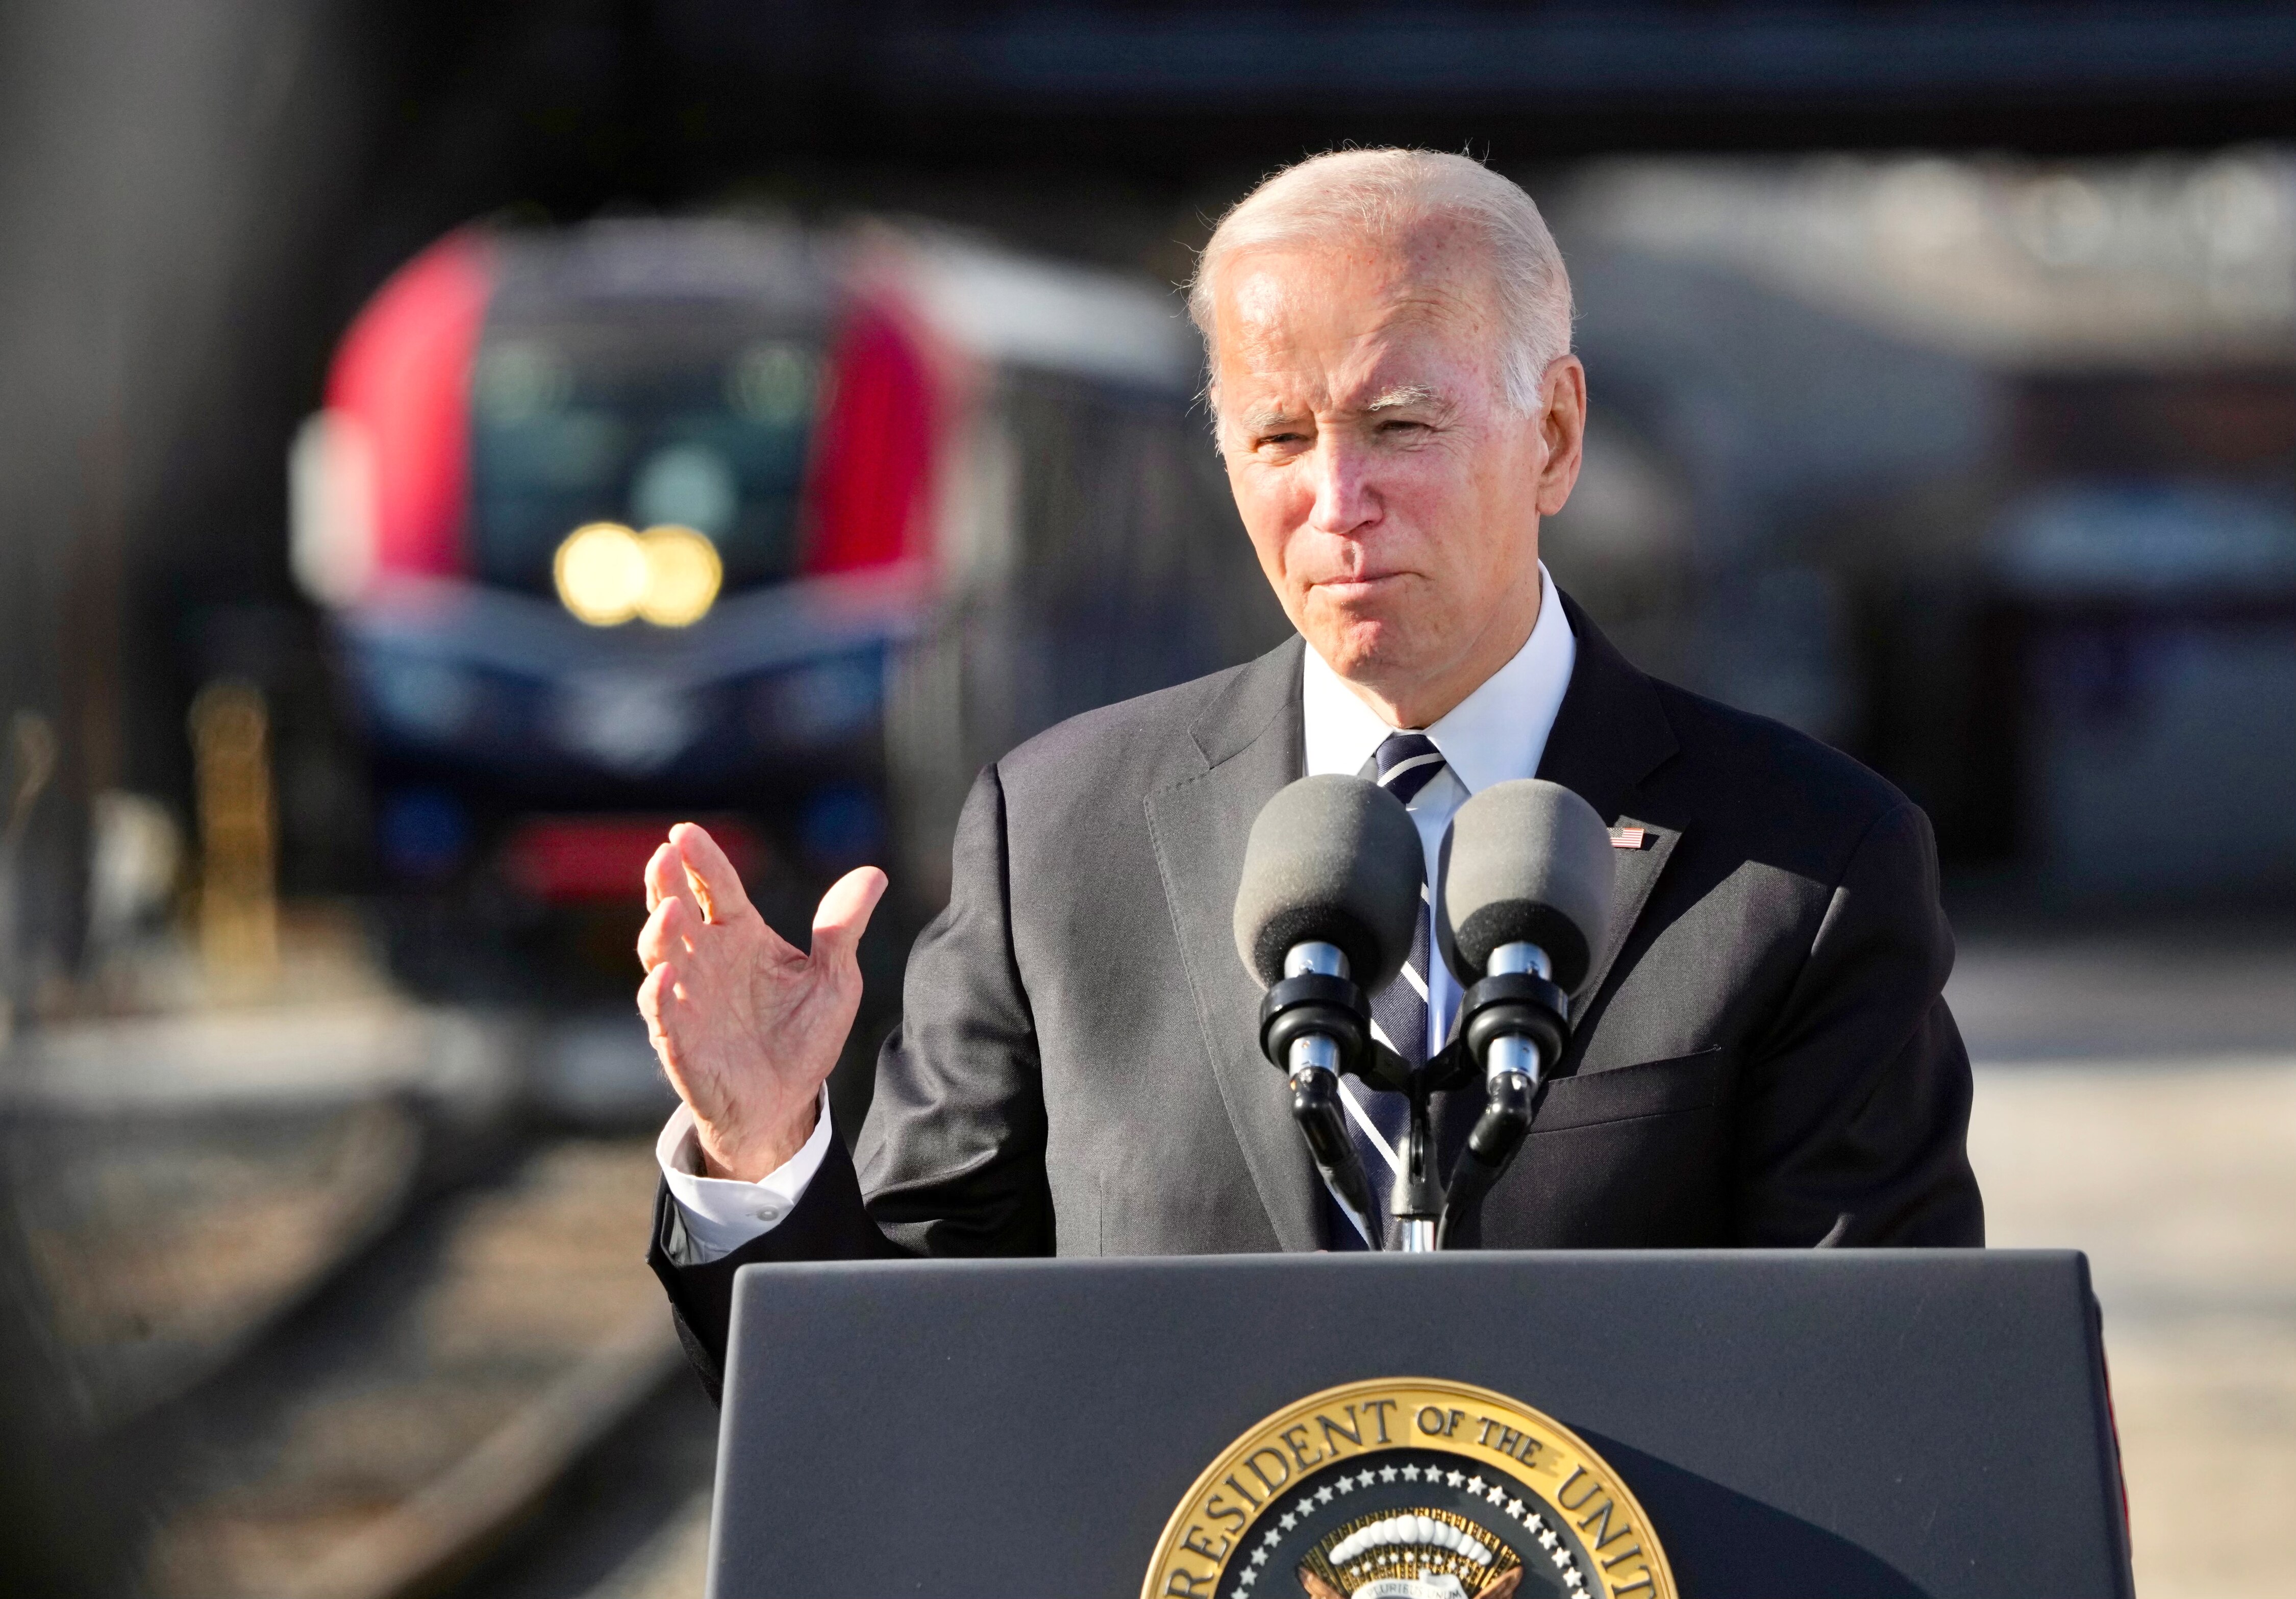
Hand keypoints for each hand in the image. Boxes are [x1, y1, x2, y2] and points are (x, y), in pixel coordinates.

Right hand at [636, 822, 887, 1180]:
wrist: (786, 1101)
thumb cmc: (804, 1036)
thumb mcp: (836, 980)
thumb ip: (842, 929)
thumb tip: (874, 874)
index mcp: (741, 936)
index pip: (717, 888)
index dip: (702, 860)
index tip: (686, 831)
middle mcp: (706, 959)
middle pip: (677, 909)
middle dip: (666, 882)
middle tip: (664, 854)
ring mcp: (687, 997)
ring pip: (660, 955)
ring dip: (659, 931)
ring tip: (669, 910)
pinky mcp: (679, 1040)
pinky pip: (661, 1013)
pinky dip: (659, 994)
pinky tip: (667, 975)